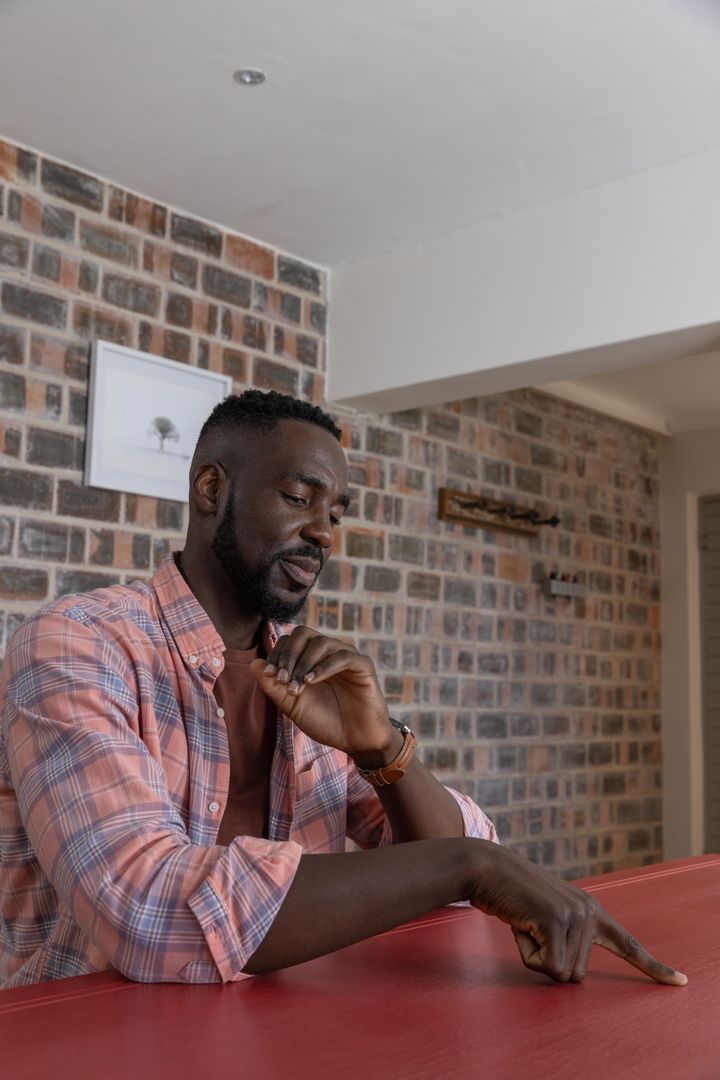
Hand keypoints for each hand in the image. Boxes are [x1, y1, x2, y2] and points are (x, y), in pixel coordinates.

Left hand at [251, 627, 393, 755]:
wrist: (355, 741)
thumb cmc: (325, 722)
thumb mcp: (293, 706)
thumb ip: (274, 687)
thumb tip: (254, 664)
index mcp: (310, 659)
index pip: (289, 641)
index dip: (277, 654)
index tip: (270, 675)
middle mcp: (328, 653)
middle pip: (303, 633)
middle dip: (288, 654)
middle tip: (281, 677)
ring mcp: (346, 656)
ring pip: (321, 642)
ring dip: (304, 663)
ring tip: (298, 685)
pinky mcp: (363, 665)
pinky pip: (342, 656)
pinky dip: (324, 667)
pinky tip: (312, 682)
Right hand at [469, 842, 686, 984]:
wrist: (487, 868)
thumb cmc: (510, 896)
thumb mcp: (545, 917)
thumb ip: (565, 939)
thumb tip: (569, 974)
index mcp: (591, 911)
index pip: (628, 943)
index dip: (653, 967)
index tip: (680, 982)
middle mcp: (590, 912)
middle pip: (577, 975)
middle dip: (547, 961)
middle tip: (530, 928)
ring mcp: (576, 915)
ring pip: (562, 973)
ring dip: (535, 956)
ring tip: (524, 923)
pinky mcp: (558, 920)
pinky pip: (549, 967)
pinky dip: (528, 955)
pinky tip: (521, 925)